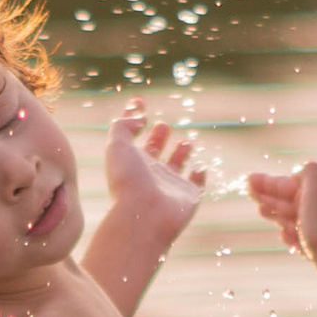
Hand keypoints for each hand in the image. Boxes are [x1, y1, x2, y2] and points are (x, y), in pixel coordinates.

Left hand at [104, 102, 207, 236]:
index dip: (134, 117)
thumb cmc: (128, 180)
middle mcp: (150, 173)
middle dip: (159, 137)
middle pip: (153, 152)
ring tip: (186, 142)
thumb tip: (139, 116)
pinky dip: (199, 175)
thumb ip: (124, 125)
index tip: (140, 102)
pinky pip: (196, 185)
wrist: (145, 215)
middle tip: (163, 125)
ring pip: (176, 166)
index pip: (132, 136)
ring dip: (181, 153)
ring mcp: (170, 185)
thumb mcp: (117, 145)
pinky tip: (199, 167)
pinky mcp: (189, 196)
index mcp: (132, 161)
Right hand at [249, 160, 316, 277]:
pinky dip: (291, 235)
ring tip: (262, 210)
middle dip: (271, 196)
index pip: (291, 184)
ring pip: (296, 219)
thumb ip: (310, 173)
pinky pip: (303, 240)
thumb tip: (305, 168)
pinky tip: (284, 236)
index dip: (270, 182)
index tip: (250, 181)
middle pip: (292, 200)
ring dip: (278, 213)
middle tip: (252, 193)